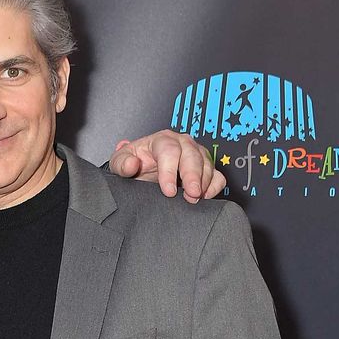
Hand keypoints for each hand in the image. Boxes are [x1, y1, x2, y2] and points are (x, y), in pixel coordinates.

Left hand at [108, 130, 225, 202]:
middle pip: (192, 155)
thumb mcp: (120, 162)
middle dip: (193, 176)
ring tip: (194, 198)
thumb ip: (122, 163)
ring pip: (207, 163)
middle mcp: (182, 143)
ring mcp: (196, 155)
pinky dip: (215, 186)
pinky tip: (205, 196)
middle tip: (190, 195)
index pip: (169, 151)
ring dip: (204, 182)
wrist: (141, 171)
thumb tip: (132, 164)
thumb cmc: (134, 163)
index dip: (170, 171)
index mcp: (161, 139)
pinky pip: (218, 175)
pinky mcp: (206, 168)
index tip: (168, 191)